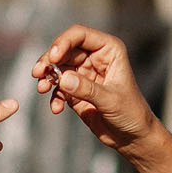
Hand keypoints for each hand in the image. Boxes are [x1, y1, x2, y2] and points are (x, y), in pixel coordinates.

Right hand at [32, 26, 157, 151]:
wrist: (133, 137)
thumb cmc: (132, 113)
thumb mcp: (111, 100)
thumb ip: (87, 89)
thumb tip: (62, 78)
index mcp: (109, 50)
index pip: (80, 35)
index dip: (63, 42)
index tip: (52, 58)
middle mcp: (95, 58)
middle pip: (64, 50)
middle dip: (49, 61)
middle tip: (38, 74)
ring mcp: (84, 74)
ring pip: (58, 67)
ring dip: (47, 77)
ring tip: (42, 89)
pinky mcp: (76, 91)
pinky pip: (59, 87)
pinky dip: (54, 96)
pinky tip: (56, 109)